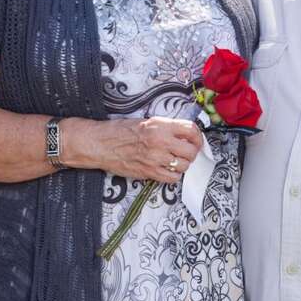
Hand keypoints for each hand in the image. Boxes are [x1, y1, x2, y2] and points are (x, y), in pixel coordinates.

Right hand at [67, 116, 202, 183]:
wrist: (101, 144)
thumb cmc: (119, 131)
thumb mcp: (146, 121)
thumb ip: (166, 128)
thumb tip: (183, 134)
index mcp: (160, 126)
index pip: (191, 131)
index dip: (198, 137)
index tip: (197, 140)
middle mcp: (160, 142)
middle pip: (191, 151)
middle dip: (192, 152)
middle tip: (188, 152)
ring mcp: (155, 159)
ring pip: (183, 166)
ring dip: (183, 165)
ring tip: (176, 161)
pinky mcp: (149, 172)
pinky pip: (172, 178)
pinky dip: (173, 176)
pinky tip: (168, 170)